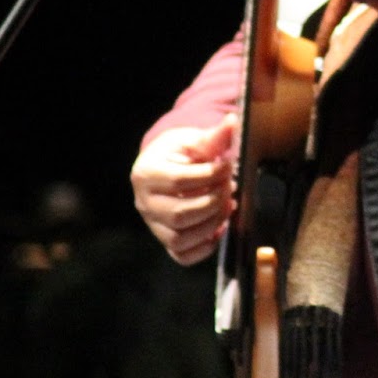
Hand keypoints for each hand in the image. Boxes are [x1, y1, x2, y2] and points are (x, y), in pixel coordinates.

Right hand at [130, 114, 236, 265]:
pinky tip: (220, 227)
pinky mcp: (164, 241)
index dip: (209, 175)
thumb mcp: (193, 139)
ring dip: (212, 224)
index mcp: (146, 173)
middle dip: (213, 202)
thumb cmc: (180, 152)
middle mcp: (143, 203)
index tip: (228, 166)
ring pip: (180, 238)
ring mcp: (153, 225)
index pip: (179, 180)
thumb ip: (214, 136)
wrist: (167, 166)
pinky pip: (182, 255)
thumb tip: (234, 122)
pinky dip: (204, 247)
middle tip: (229, 187)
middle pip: (180, 213)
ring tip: (228, 204)